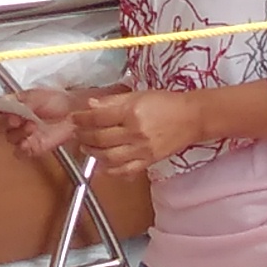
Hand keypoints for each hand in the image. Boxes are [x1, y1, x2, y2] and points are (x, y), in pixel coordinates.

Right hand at [0, 91, 80, 163]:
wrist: (73, 112)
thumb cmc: (57, 101)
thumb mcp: (38, 96)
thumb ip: (23, 100)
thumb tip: (9, 101)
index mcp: (14, 106)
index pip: (0, 110)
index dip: (3, 111)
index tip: (10, 110)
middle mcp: (17, 121)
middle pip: (1, 126)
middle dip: (8, 123)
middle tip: (17, 119)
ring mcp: (24, 135)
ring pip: (10, 139)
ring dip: (18, 134)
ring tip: (31, 127)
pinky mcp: (32, 147)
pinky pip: (20, 152)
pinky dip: (22, 149)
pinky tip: (27, 143)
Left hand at [64, 87, 203, 175]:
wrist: (192, 118)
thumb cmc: (167, 103)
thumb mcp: (139, 95)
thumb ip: (113, 101)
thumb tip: (91, 105)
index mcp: (132, 112)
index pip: (98, 117)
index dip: (82, 119)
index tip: (73, 118)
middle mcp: (135, 132)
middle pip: (100, 138)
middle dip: (83, 136)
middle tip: (76, 133)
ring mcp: (141, 150)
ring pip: (108, 156)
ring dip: (92, 153)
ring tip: (85, 148)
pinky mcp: (148, 161)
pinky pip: (125, 170)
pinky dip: (110, 171)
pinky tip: (102, 167)